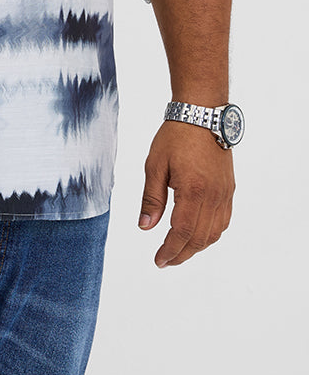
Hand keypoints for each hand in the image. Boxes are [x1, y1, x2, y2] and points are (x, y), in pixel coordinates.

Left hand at [138, 121, 234, 266]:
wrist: (202, 114)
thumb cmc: (175, 136)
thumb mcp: (154, 165)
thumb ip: (151, 198)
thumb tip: (145, 227)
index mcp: (192, 190)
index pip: (181, 233)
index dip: (169, 251)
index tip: (158, 261)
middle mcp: (213, 196)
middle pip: (199, 238)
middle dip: (181, 254)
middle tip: (165, 261)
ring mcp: (224, 193)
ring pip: (214, 233)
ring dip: (196, 247)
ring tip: (178, 251)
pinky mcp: (229, 189)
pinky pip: (223, 221)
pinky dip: (210, 234)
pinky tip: (197, 235)